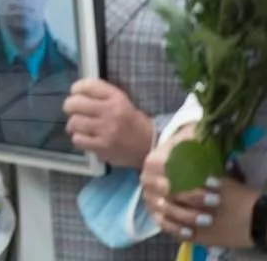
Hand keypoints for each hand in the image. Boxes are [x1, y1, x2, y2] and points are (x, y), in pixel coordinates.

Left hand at [63, 78, 155, 167]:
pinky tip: (84, 139)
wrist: (149, 145)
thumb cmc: (131, 122)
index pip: (88, 86)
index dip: (76, 88)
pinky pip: (78, 139)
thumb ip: (100, 95)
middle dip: (70, 106)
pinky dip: (78, 139)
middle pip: (76, 103)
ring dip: (73, 125)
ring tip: (78, 127)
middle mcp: (111, 112)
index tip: (75, 93)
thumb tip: (75, 92)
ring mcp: (107, 130)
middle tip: (72, 111)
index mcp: (117, 98)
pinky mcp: (103, 147)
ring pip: (75, 122)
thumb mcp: (121, 101)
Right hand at [143, 128, 254, 247]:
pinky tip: (190, 233)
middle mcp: (147, 179)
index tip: (216, 183)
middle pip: (170, 191)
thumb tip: (203, 130)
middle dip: (194, 197)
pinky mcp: (152, 211)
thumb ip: (193, 135)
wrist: (164, 166)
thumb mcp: (186, 140)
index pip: (173, 171)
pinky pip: (162, 223)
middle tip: (215, 201)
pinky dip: (176, 229)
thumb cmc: (181, 155)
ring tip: (207, 219)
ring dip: (188, 216)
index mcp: (153, 161)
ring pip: (167, 209)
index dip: (195, 178)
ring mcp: (149, 196)